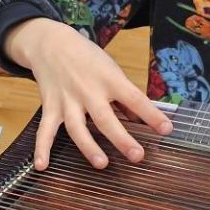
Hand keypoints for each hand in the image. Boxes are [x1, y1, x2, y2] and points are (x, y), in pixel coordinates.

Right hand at [3, 17, 171, 170]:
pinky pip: (45, 130)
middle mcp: (87, 90)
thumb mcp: (111, 70)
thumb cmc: (87, 58)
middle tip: (137, 156)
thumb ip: (124, 97)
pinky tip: (42, 166)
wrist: (51, 43)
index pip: (134, 98)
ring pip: (77, 127)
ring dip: (88, 147)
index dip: (151, 114)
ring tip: (102, 164)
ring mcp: (67, 100)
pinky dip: (42, 148)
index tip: (167, 129)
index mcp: (109, 79)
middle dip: (121, 138)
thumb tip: (141, 120)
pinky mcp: (50, 107)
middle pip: (105, 118)